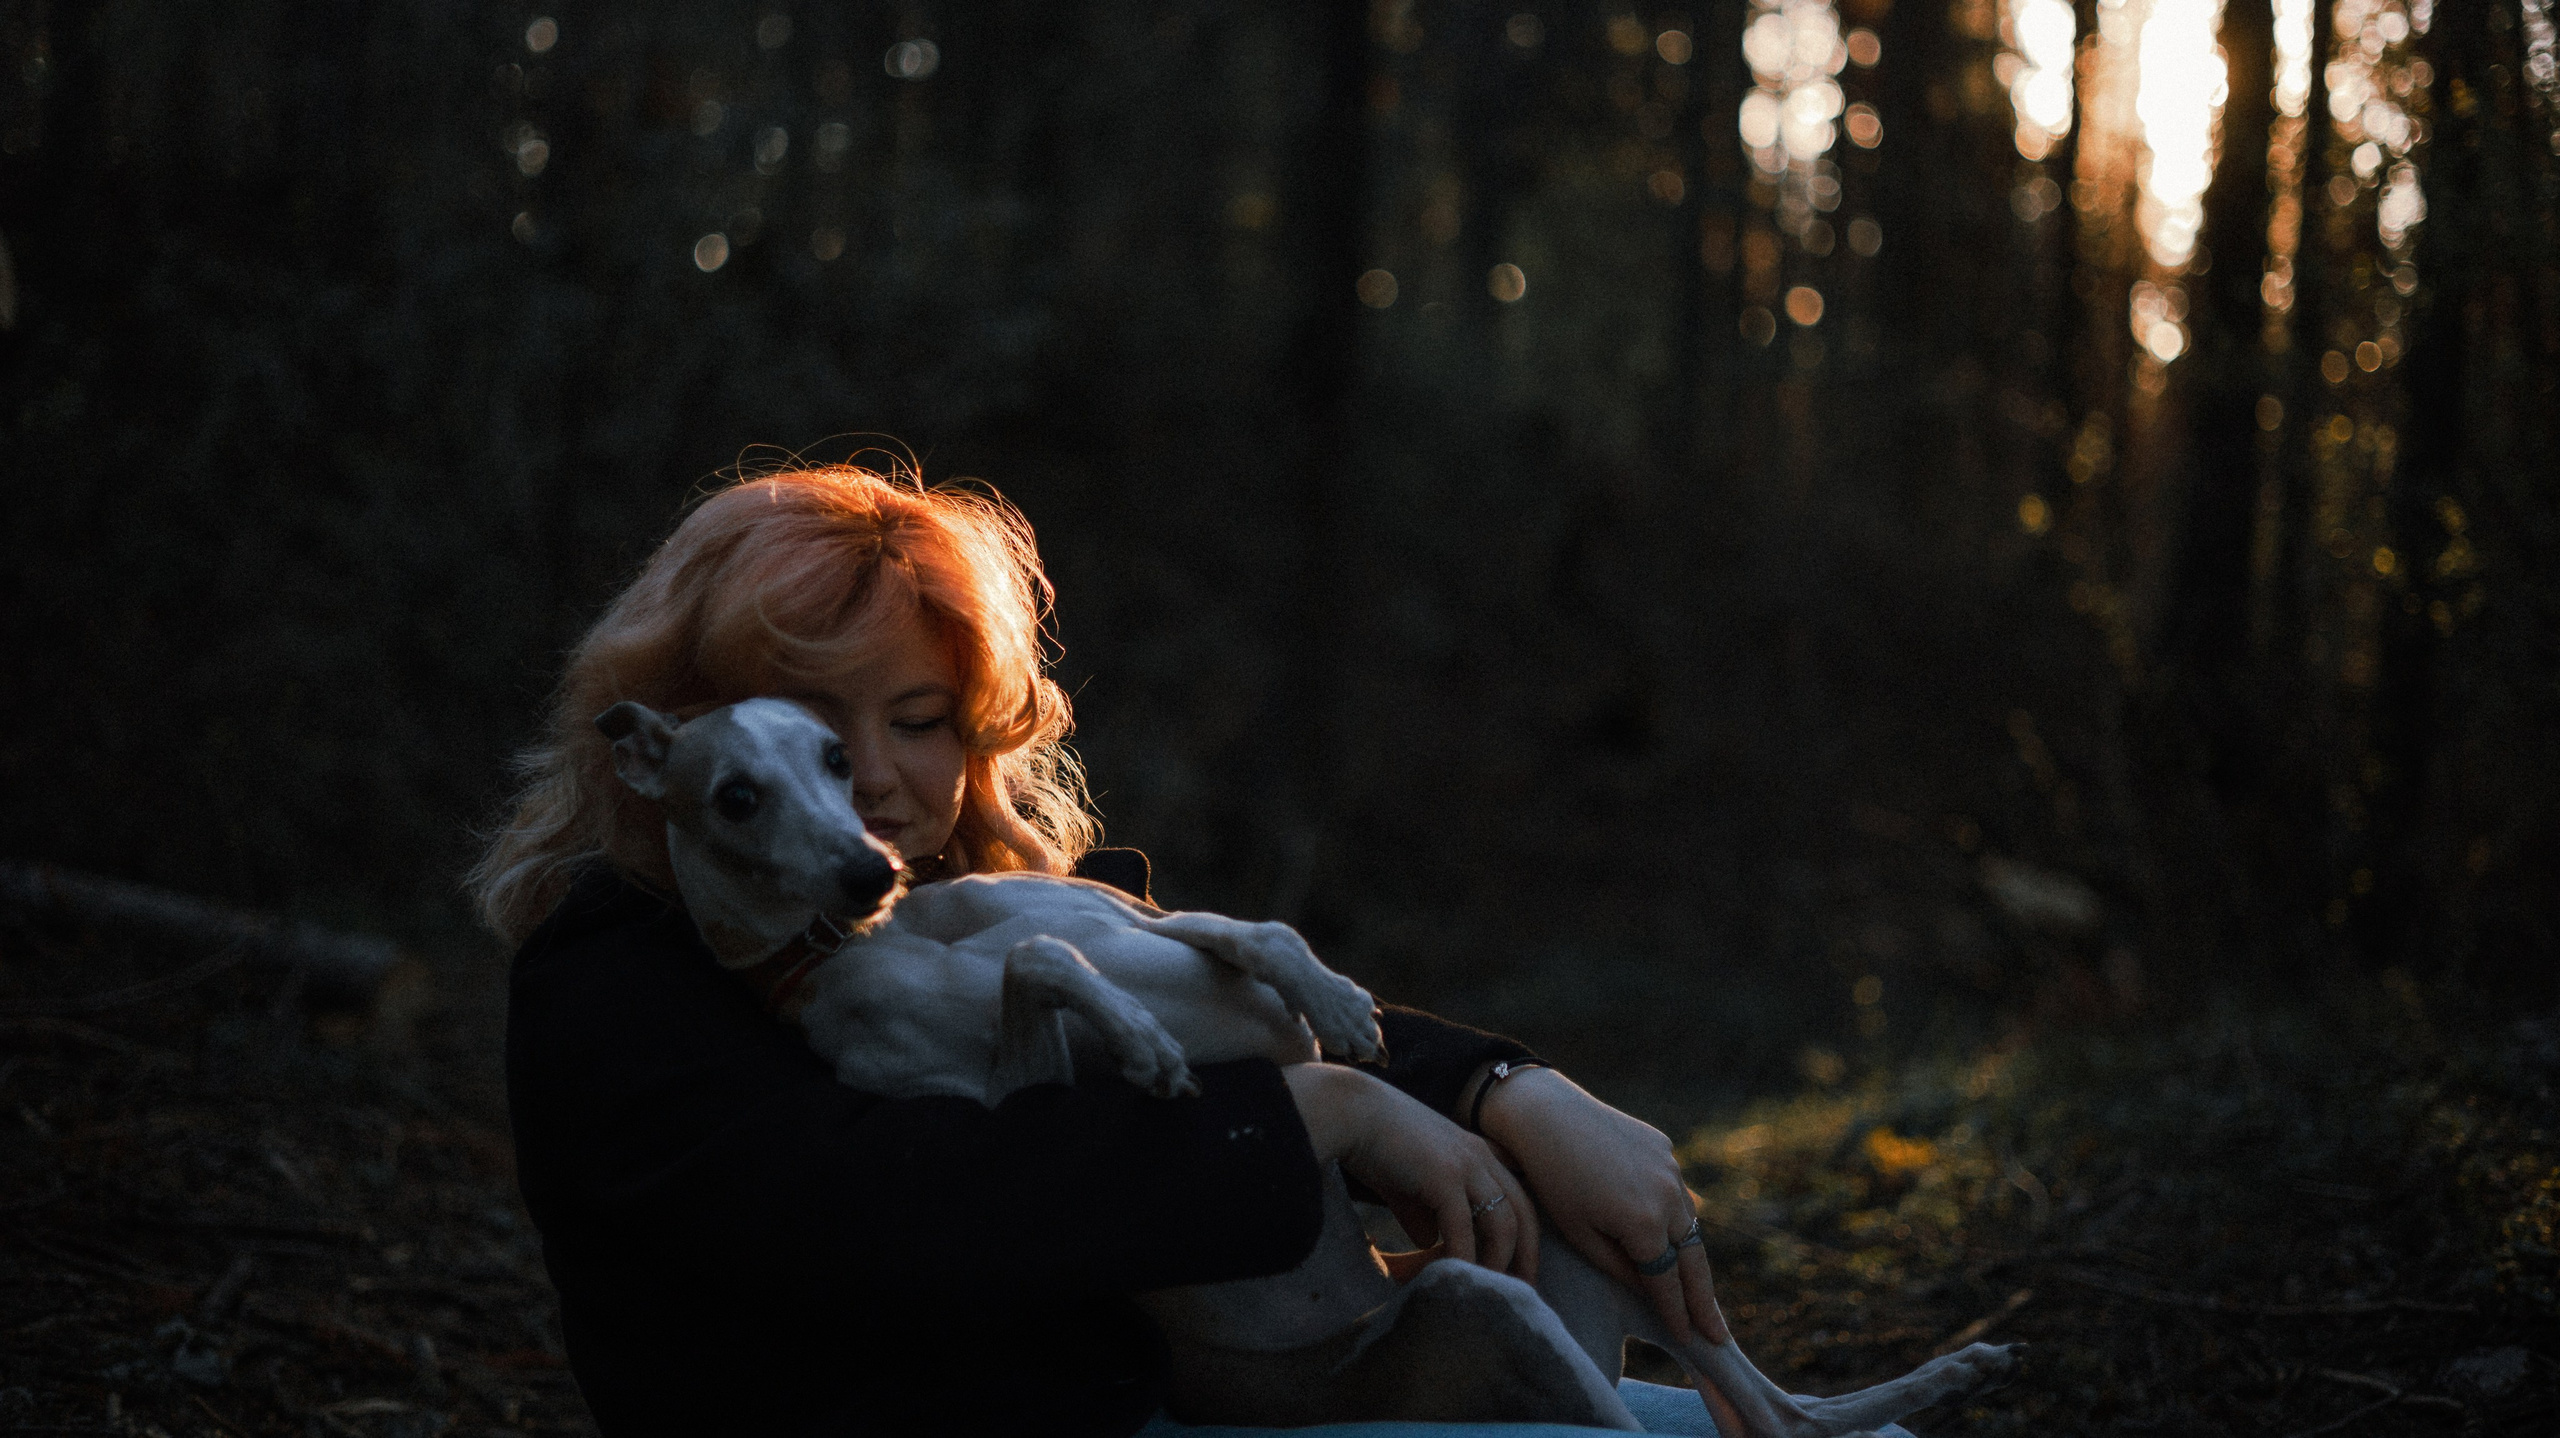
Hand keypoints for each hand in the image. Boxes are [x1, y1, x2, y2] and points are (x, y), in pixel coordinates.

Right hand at [1283, 1064, 1537, 1280]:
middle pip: (1522, 1214)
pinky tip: (1454, 1279)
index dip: (1523, 1238)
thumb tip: (1430, 1243)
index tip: (1519, 1272)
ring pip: (1502, 1225)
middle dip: (1526, 1257)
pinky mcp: (1444, 1176)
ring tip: (1486, 1293)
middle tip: (1521, 1293)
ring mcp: (1466, 1165)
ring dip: (1497, 1264)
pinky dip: (1462, 1258)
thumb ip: (1423, 1212)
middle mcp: (1481, 1158)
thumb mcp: (1407, 1183)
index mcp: (1478, 1154)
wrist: (1349, 1112)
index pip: (1517, 1200)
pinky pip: (1463, 1229)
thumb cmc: (1374, 1144)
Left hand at [1474, 1066, 1727, 1345]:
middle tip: (1718, 1335)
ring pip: (1691, 1225)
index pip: (1668, 1282)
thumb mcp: (1580, 1235)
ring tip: (1703, 1295)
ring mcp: (1671, 1168)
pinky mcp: (1665, 1148)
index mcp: (1645, 1222)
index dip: (1678, 1314)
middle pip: (1694, 1259)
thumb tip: (1652, 1293)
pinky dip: (1680, 1219)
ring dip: (1696, 1260)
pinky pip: (1677, 1193)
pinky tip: (1680, 1240)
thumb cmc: (1552, 1181)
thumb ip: (1620, 1269)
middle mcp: (1669, 1196)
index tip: (1689, 1340)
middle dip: (1706, 1300)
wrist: (1545, 1115)